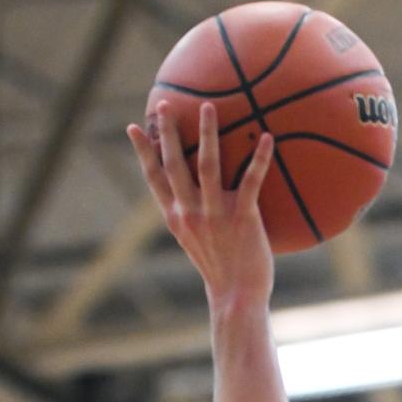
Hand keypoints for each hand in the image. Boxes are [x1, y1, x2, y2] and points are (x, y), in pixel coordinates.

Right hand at [127, 101, 274, 305]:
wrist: (237, 297)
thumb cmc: (221, 270)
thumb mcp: (196, 243)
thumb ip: (191, 217)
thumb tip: (196, 196)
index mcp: (176, 218)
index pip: (154, 179)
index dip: (143, 152)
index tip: (134, 127)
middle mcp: (190, 213)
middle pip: (174, 165)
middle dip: (169, 133)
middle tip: (166, 103)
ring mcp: (215, 215)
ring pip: (207, 165)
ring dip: (207, 133)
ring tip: (208, 107)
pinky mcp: (242, 218)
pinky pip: (251, 181)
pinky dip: (259, 158)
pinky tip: (267, 136)